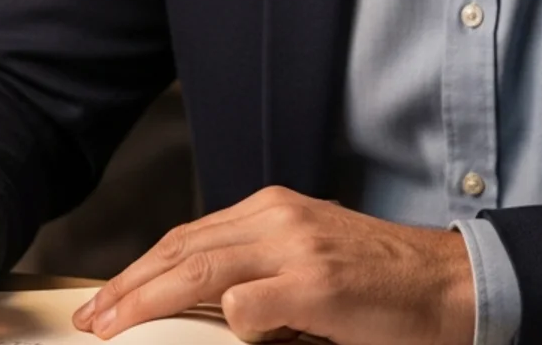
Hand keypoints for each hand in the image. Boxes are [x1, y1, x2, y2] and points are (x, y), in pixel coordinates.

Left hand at [70, 186, 474, 344]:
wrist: (450, 287)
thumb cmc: (381, 284)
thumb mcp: (310, 262)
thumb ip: (258, 273)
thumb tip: (200, 306)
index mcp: (275, 209)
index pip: (188, 236)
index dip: (141, 268)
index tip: (107, 298)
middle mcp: (279, 217)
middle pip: (182, 248)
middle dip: (128, 286)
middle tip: (91, 317)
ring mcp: (296, 248)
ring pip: (200, 269)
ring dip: (148, 301)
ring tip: (114, 326)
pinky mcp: (314, 284)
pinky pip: (246, 305)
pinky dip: (232, 323)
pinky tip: (232, 338)